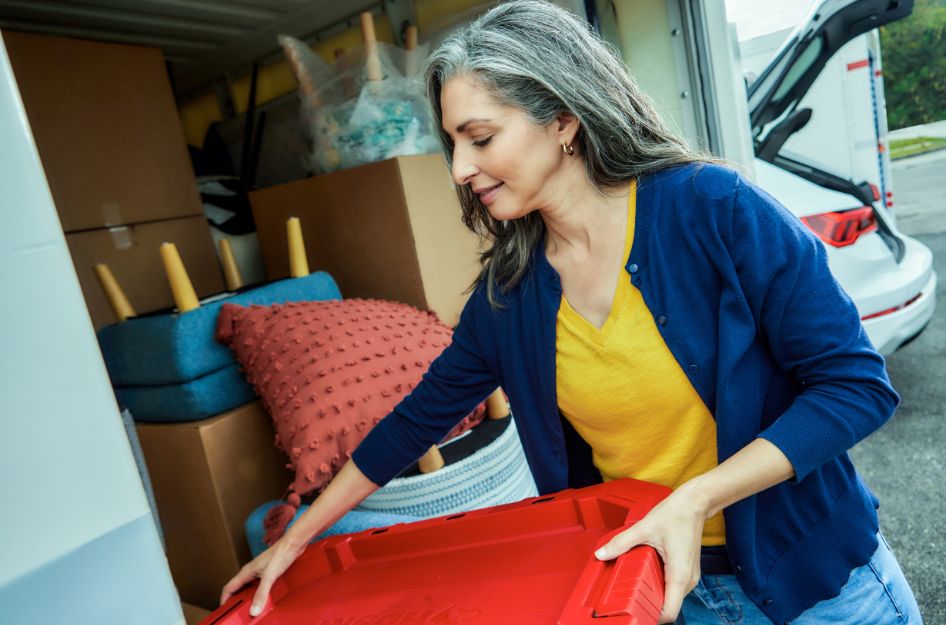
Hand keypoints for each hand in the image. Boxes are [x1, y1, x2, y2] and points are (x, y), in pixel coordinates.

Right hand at [219, 535, 306, 616]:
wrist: (293, 543)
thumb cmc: (281, 554)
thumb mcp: (270, 577)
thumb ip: (261, 593)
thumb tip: (254, 609)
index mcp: (246, 571)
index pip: (229, 587)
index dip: (224, 599)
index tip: (223, 609)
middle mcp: (250, 571)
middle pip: (237, 587)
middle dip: (234, 599)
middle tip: (237, 610)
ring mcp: (259, 570)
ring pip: (247, 586)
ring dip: (246, 596)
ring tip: (249, 606)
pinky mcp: (268, 571)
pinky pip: (258, 584)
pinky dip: (257, 592)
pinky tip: (263, 596)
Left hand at [594, 481, 709, 623]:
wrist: (695, 503)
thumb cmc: (676, 514)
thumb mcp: (644, 528)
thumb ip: (621, 543)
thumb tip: (602, 554)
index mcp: (679, 575)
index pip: (669, 612)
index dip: (652, 617)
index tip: (634, 612)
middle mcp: (687, 580)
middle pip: (668, 606)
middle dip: (648, 603)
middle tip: (627, 595)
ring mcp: (689, 576)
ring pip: (671, 596)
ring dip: (654, 593)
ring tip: (635, 582)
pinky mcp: (687, 570)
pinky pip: (673, 586)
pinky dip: (660, 584)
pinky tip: (647, 572)